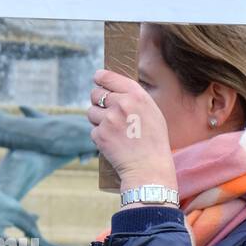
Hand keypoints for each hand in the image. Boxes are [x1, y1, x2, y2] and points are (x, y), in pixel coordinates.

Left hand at [87, 68, 175, 190]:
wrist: (149, 168)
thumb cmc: (154, 141)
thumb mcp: (152, 112)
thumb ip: (134, 98)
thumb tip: (115, 90)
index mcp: (136, 95)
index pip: (109, 78)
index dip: (100, 77)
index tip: (97, 78)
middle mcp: (121, 104)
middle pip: (96, 94)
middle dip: (98, 101)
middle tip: (107, 111)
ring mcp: (109, 119)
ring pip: (91, 112)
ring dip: (98, 119)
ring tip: (113, 130)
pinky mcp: (99, 135)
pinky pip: (93, 130)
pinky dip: (100, 136)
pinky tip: (113, 142)